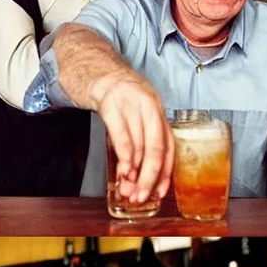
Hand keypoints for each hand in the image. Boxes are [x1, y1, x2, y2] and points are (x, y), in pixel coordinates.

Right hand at [89, 69, 171, 205]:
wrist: (97, 71)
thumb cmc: (118, 98)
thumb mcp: (136, 116)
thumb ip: (140, 140)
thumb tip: (137, 175)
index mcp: (159, 113)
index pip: (169, 147)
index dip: (165, 173)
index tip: (160, 193)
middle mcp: (150, 108)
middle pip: (157, 148)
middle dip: (150, 177)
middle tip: (141, 195)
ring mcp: (131, 104)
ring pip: (140, 144)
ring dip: (135, 171)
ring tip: (128, 188)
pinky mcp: (111, 103)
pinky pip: (122, 133)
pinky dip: (125, 155)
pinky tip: (123, 169)